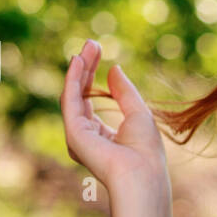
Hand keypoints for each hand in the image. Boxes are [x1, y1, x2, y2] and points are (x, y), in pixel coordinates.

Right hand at [59, 39, 167, 194]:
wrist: (142, 173)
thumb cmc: (146, 150)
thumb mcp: (138, 113)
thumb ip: (124, 92)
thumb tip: (113, 68)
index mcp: (102, 135)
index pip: (91, 99)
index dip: (93, 75)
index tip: (98, 52)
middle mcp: (86, 136)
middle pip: (81, 94)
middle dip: (85, 68)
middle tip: (92, 44)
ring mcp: (78, 135)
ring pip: (74, 94)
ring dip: (80, 69)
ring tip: (88, 47)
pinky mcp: (74, 133)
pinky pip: (70, 100)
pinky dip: (73, 79)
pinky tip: (78, 61)